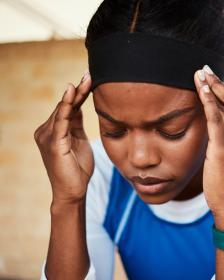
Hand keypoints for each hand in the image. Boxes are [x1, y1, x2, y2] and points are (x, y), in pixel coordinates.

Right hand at [34, 70, 93, 204]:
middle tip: (90, 73)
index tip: (90, 78)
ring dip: (75, 93)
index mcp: (55, 129)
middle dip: (78, 89)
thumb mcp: (79, 140)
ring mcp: (48, 136)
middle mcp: (47, 130)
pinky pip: (61, 120)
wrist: (74, 191)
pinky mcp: (52, 143)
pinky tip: (72, 92)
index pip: (68, 106)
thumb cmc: (78, 168)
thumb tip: (80, 105)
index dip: (79, 93)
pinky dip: (66, 105)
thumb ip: (76, 124)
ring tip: (86, 79)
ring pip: (63, 109)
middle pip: (65, 105)